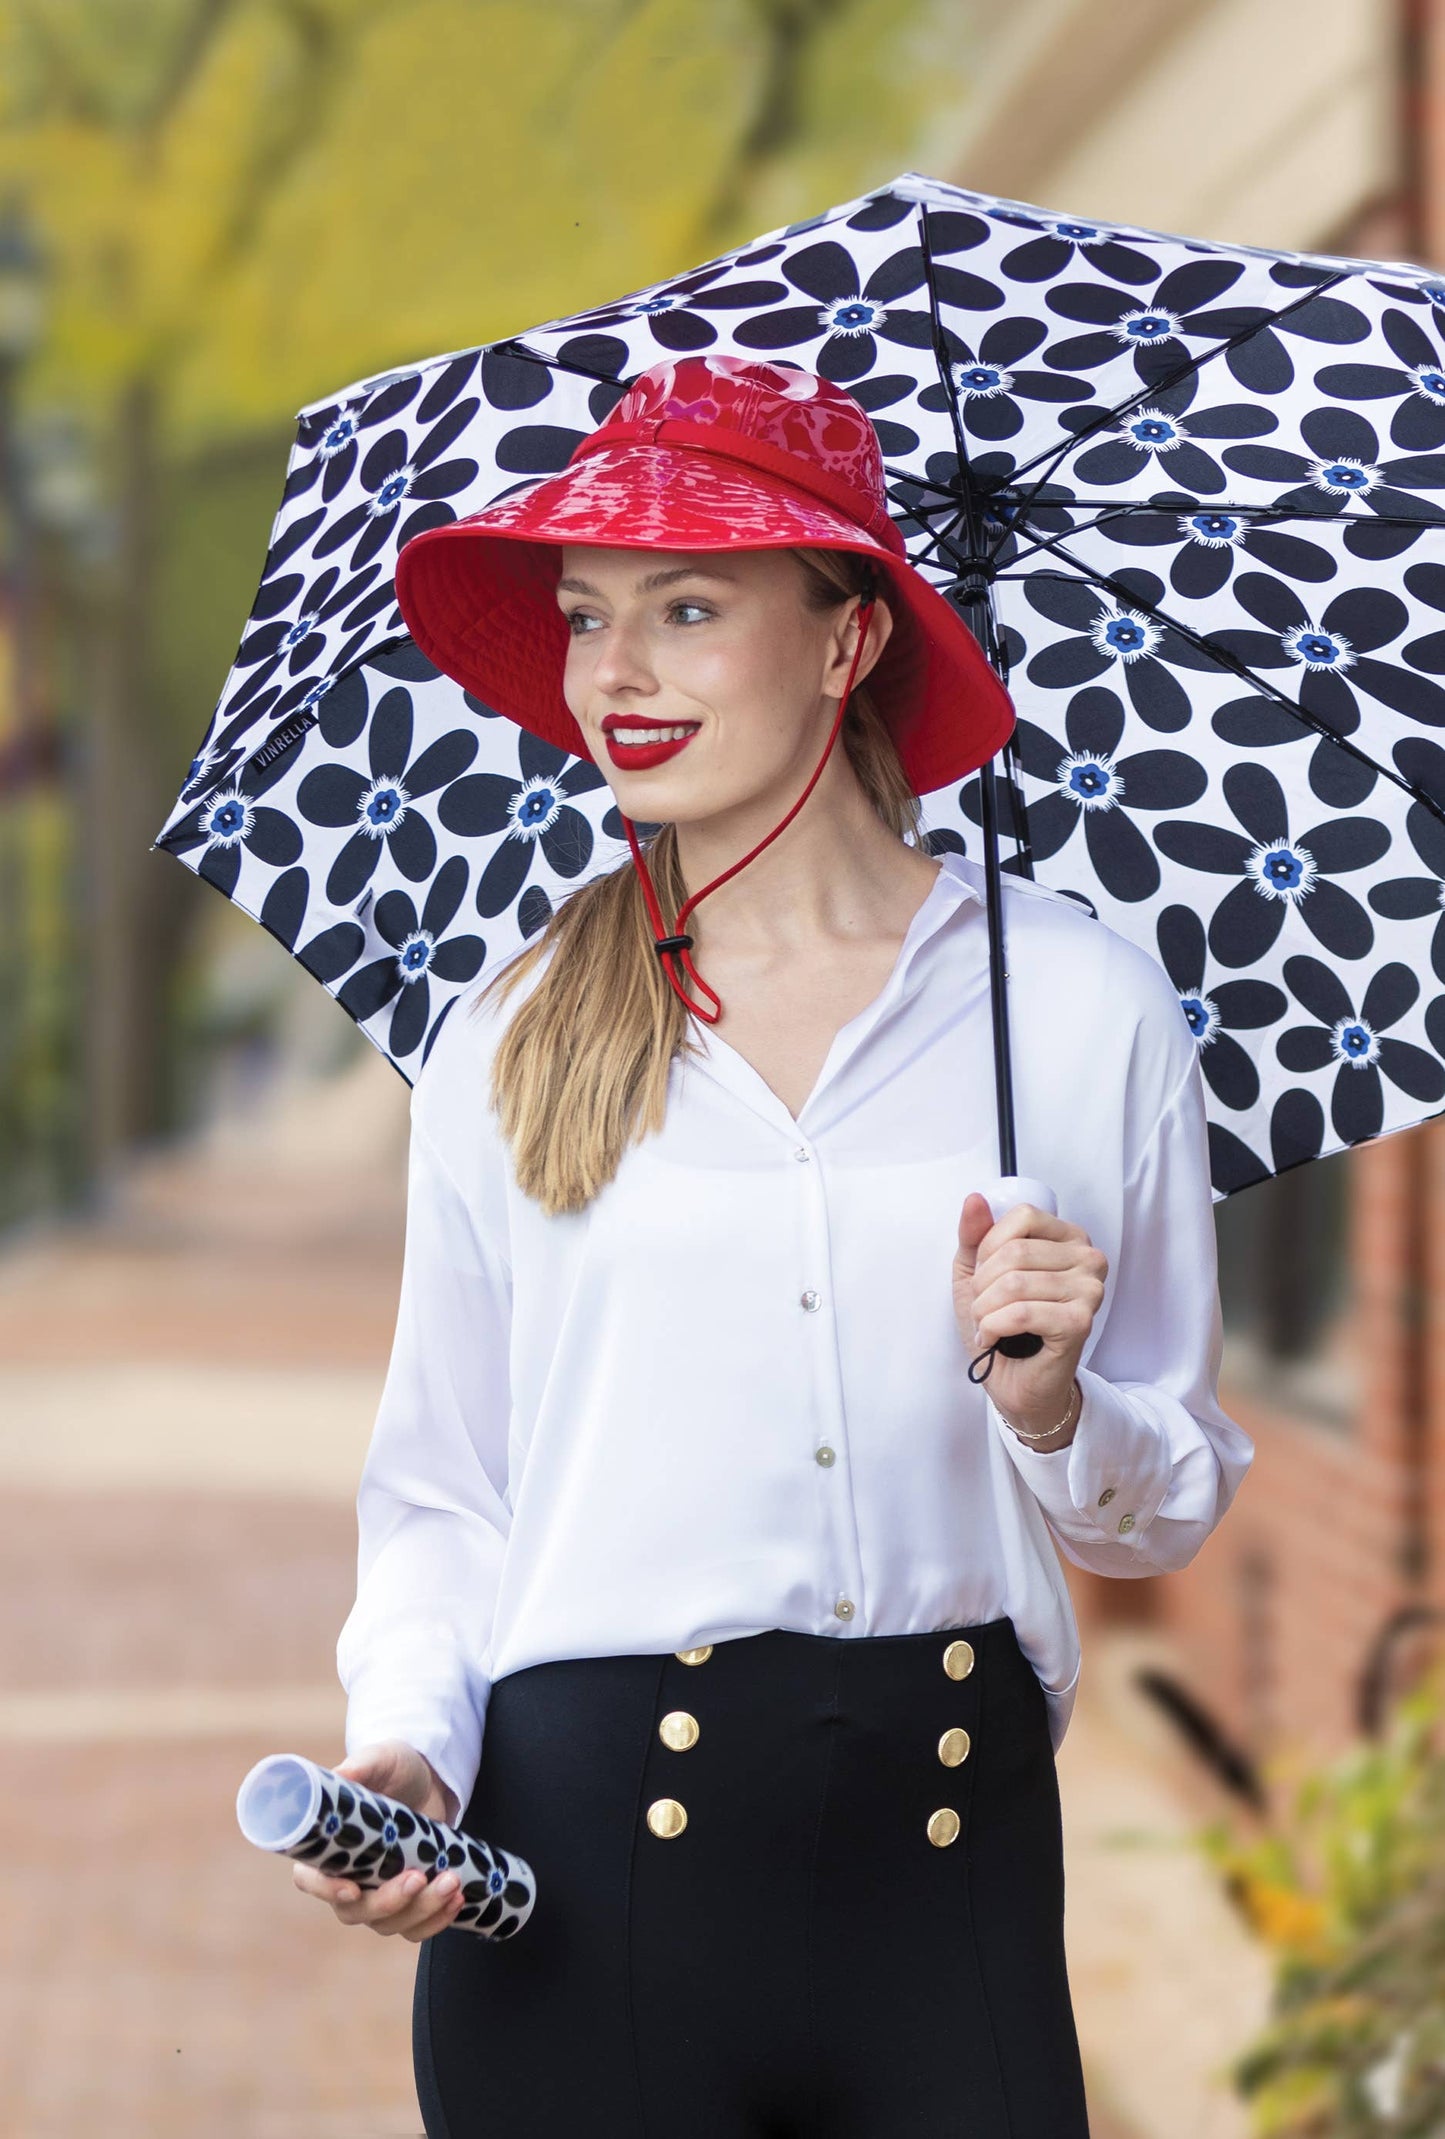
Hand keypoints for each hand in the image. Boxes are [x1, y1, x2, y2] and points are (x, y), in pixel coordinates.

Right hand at [290, 1740, 465, 1940]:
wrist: (429, 1780)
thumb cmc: (395, 1768)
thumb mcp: (380, 1760)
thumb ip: (362, 1766)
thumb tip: (343, 1775)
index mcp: (327, 1848)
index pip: (310, 1879)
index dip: (326, 1890)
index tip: (353, 1889)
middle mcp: (346, 1879)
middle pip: (356, 1912)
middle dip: (389, 1902)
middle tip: (419, 1877)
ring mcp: (377, 1895)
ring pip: (390, 1924)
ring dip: (422, 1910)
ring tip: (451, 1882)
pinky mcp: (407, 1902)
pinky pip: (415, 1928)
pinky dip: (437, 1920)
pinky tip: (457, 1898)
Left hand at [953, 1193, 1106, 1445]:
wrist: (1016, 1382)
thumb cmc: (1002, 1325)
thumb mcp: (977, 1272)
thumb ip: (975, 1235)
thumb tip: (974, 1199)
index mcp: (1069, 1238)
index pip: (1022, 1216)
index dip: (989, 1247)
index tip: (984, 1276)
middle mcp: (1089, 1258)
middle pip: (1015, 1251)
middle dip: (983, 1284)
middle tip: (982, 1308)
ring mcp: (1090, 1290)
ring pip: (1015, 1283)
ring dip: (984, 1309)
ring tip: (987, 1324)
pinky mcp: (1082, 1322)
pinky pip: (1022, 1312)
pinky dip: (994, 1326)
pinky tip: (993, 1338)